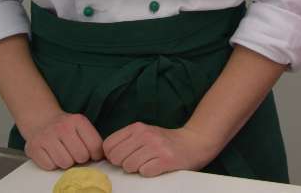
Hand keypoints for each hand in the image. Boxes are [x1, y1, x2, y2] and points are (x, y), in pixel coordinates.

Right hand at [19, 111, 103, 170]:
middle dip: (79, 158)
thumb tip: (102, 157)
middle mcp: (62, 127)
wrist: (41, 120)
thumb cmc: (65, 127)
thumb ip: (92, 140)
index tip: (91, 153)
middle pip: (80, 156)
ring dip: (65, 162)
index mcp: (78, 121)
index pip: (95, 146)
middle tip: (74, 152)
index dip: (95, 154)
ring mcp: (47, 137)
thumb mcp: (81, 126)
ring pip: (65, 163)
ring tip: (62, 152)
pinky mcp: (34, 148)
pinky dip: (52, 164)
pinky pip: (50, 166)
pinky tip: (52, 154)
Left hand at [103, 123, 218, 176]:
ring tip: (148, 163)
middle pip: (117, 157)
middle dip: (124, 163)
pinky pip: (145, 172)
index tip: (122, 156)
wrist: (194, 142)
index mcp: (137, 127)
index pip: (109, 145)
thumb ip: (127, 140)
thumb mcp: (145, 133)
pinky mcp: (165, 160)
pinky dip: (149, 172)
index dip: (112, 155)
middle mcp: (146, 135)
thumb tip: (106, 155)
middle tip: (137, 161)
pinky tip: (156, 166)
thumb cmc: (165, 141)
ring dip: (137, 169)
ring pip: (129, 166)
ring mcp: (156, 147)